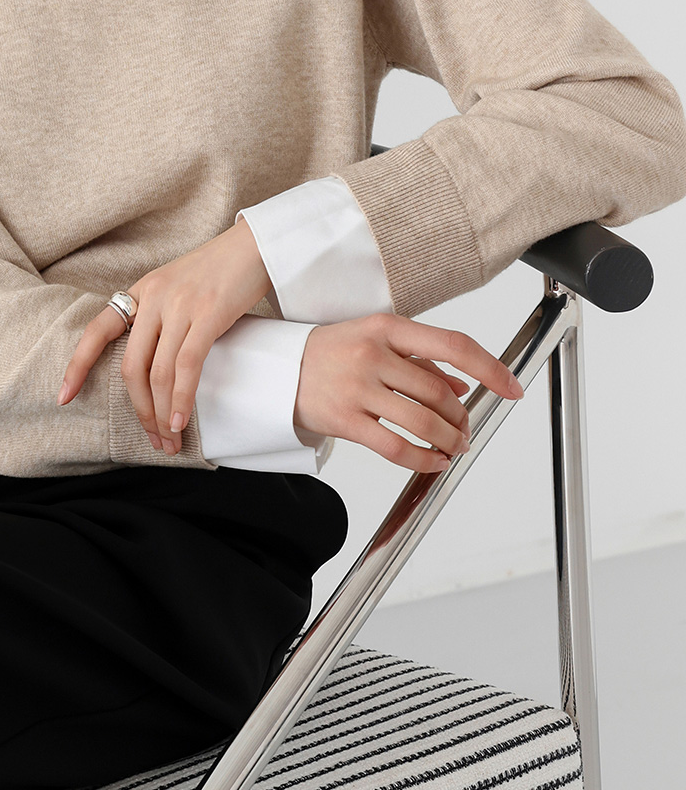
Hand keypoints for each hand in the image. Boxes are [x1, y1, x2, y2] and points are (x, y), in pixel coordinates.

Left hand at [57, 219, 272, 455]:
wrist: (256, 246)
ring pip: (158, 372)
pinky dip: (181, 399)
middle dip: (140, 410)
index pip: (98, 330)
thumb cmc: (222, 272)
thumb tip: (157, 367)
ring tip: (170, 439)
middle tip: (152, 439)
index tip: (64, 397)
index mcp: (141, 291)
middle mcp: (153, 297)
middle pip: (131, 367)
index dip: (78, 365)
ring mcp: (179, 305)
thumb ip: (162, 319)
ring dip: (162, 413)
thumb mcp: (178, 288)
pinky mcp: (208, 314)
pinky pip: (186, 366)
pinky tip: (180, 420)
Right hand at [293, 313, 523, 474]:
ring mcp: (357, 387)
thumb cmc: (332, 353)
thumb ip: (420, 361)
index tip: (512, 388)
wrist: (276, 369)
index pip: (453, 345)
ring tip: (454, 446)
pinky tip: (433, 462)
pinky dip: (423, 459)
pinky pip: (395, 447)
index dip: (490, 368)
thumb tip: (462, 385)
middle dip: (461, 416)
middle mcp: (373, 354)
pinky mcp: (343, 419)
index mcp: (387, 327)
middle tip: (466, 430)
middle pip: (438, 391)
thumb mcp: (376, 341)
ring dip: (448, 440)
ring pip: (422, 421)